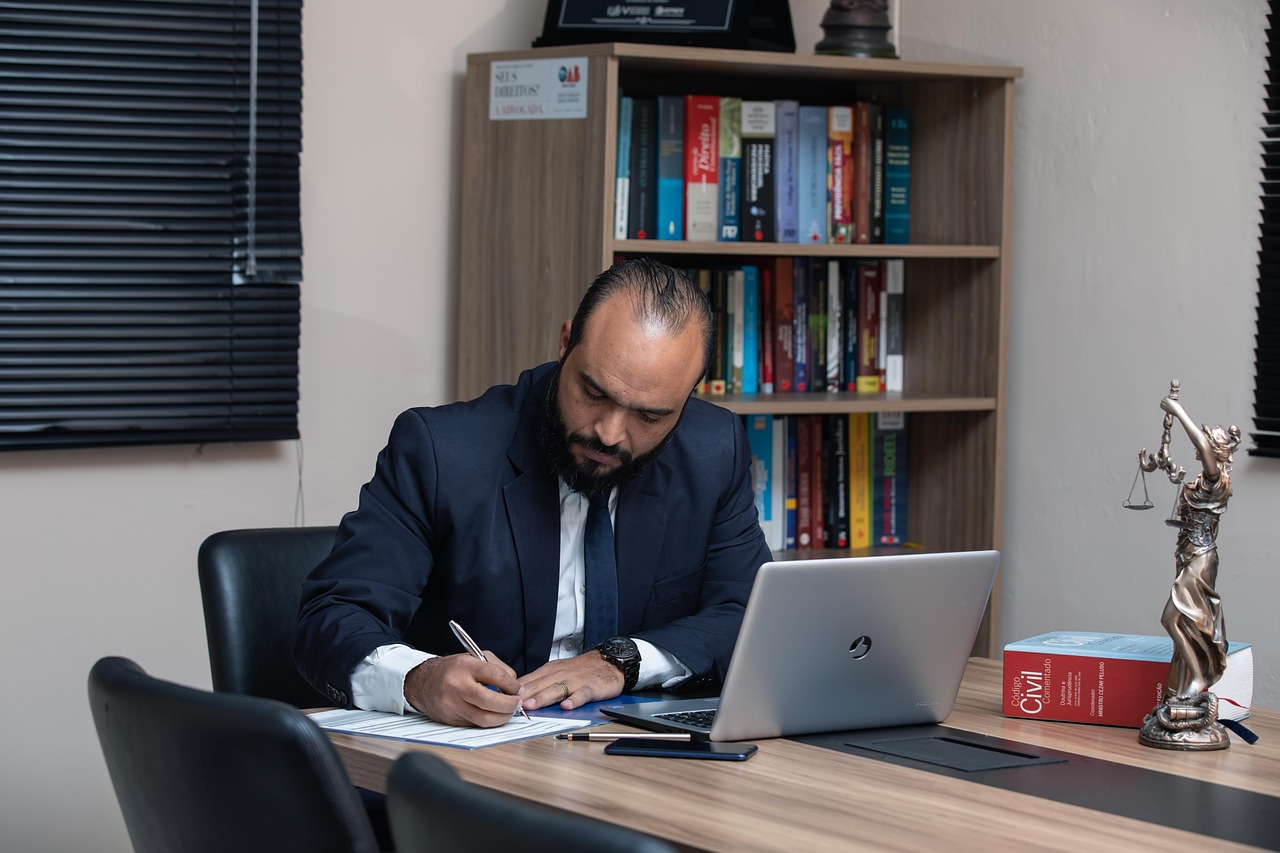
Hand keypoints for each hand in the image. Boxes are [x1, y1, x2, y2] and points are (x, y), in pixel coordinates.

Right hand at [404, 653, 523, 727]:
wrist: (422, 682)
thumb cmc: (452, 669)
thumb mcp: (474, 658)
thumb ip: (497, 668)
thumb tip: (515, 686)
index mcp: (464, 666)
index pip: (494, 676)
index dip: (512, 685)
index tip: (519, 690)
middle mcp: (456, 686)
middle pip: (489, 701)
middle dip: (509, 705)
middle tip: (518, 704)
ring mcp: (451, 705)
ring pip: (483, 719)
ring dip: (502, 718)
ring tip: (509, 712)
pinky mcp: (450, 720)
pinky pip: (475, 724)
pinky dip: (488, 721)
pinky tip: (493, 715)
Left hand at [517, 651, 624, 710]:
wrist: (607, 661)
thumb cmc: (580, 669)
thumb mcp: (557, 671)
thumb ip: (540, 682)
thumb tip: (517, 694)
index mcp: (549, 671)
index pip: (528, 681)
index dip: (514, 691)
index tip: (500, 699)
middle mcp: (559, 675)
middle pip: (539, 685)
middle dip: (523, 695)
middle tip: (510, 704)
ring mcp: (575, 681)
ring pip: (556, 690)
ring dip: (542, 698)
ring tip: (531, 706)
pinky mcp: (590, 687)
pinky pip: (581, 694)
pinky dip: (574, 700)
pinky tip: (567, 707)